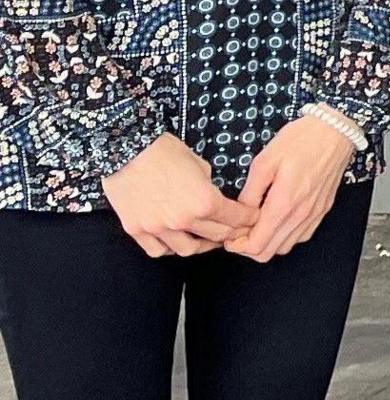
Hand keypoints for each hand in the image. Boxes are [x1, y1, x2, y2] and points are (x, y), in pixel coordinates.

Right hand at [103, 136, 253, 258]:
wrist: (125, 149)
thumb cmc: (165, 151)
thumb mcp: (199, 164)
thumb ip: (209, 186)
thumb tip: (214, 195)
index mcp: (204, 202)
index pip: (236, 219)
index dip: (249, 219)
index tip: (253, 219)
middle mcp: (183, 220)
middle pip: (217, 236)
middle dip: (232, 233)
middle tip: (236, 230)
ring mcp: (158, 229)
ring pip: (187, 250)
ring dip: (202, 245)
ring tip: (206, 238)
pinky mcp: (136, 231)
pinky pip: (157, 250)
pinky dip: (169, 248)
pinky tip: (175, 240)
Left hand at [229, 116, 356, 261]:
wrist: (336, 130)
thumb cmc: (301, 140)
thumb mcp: (264, 161)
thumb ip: (250, 193)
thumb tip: (240, 213)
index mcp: (284, 203)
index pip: (257, 245)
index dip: (237, 246)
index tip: (230, 236)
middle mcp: (301, 214)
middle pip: (269, 252)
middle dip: (249, 247)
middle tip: (240, 232)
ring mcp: (314, 214)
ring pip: (285, 247)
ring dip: (268, 242)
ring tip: (258, 224)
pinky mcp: (323, 209)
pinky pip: (301, 235)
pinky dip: (286, 235)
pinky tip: (279, 219)